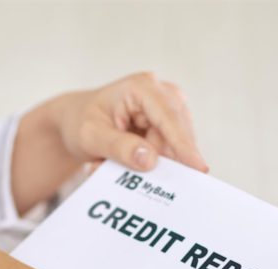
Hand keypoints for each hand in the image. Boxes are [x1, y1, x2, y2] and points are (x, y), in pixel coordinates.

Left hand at [11, 72, 206, 213]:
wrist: (78, 120)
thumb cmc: (82, 123)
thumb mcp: (91, 137)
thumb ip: (119, 148)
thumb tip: (150, 161)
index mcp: (141, 87)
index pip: (168, 118)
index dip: (184, 145)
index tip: (198, 168)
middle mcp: (161, 91)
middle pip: (176, 134)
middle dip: (157, 160)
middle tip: (127, 172)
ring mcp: (169, 106)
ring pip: (175, 145)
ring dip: (152, 161)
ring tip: (118, 160)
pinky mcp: (170, 122)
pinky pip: (171, 149)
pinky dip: (153, 160)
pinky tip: (132, 158)